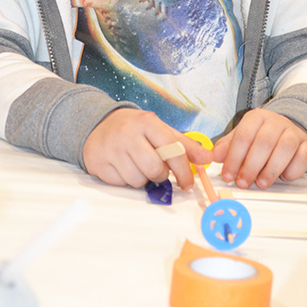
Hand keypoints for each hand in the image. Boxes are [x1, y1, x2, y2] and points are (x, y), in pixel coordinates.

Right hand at [82, 108, 212, 189]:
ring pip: (138, 180)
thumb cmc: (135, 129)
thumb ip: (185, 145)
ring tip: (138, 165)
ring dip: (142, 178)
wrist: (99, 124)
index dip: (183, 171)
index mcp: (148, 122)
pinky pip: (121, 183)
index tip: (187, 182)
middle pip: (155, 170)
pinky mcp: (99, 163)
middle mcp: (128, 133)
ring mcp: (112, 148)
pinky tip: (123, 166)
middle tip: (157, 169)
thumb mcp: (161, 130)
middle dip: (160, 175)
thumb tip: (208, 159)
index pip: (173, 151)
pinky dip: (126, 180)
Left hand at [212, 109, 306, 188]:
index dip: (234, 157)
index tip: (228, 175)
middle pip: (263, 142)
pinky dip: (292, 170)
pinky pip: (302, 157)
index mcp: (257, 117)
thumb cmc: (261, 137)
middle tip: (243, 183)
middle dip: (251, 166)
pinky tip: (282, 177)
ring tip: (261, 183)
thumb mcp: (242, 137)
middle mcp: (276, 121)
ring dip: (271, 170)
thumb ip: (227, 146)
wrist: (289, 131)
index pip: (243, 135)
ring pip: (284, 148)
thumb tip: (214, 156)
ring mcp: (294, 132)